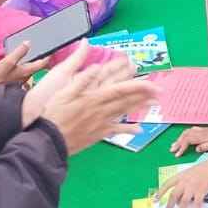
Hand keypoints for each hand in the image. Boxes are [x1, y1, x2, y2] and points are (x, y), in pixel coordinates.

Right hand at [0, 41, 49, 90]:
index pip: (43, 62)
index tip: (53, 49)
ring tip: (35, 57)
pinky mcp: (15, 85)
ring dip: (34, 65)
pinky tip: (22, 66)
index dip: (49, 55)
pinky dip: (25, 69)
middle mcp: (26, 78)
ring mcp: (21, 82)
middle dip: (43, 59)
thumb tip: (28, 42)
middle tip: (46, 51)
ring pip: (32, 72)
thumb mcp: (6, 63)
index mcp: (26, 71)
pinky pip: (24, 75)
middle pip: (38, 67)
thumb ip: (18, 52)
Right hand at [30, 50, 156, 155]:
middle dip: (144, 94)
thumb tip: (96, 66)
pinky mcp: (97, 134)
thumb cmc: (52, 114)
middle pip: (126, 100)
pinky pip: (116, 131)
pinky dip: (128, 130)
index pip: (121, 89)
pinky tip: (139, 130)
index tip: (152, 82)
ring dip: (140, 107)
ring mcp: (101, 123)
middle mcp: (101, 110)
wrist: (47, 141)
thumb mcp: (62, 92)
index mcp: (94, 97)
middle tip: (160, 91)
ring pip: (124, 113)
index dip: (138, 85)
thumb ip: (81, 79)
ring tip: (154, 103)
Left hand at [161, 155, 207, 207]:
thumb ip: (183, 185)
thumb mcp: (190, 174)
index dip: (160, 192)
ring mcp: (193, 186)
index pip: (167, 184)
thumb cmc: (203, 169)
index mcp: (180, 176)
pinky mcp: (201, 191)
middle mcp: (185, 181)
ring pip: (183, 202)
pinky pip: (197, 204)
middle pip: (173, 195)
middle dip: (168, 207)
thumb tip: (179, 200)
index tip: (155, 200)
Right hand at [169, 124, 207, 157]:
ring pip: (185, 133)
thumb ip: (205, 146)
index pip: (188, 140)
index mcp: (201, 135)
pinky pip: (188, 131)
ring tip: (173, 146)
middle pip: (185, 136)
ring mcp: (199, 130)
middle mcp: (198, 131)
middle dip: (177, 143)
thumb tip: (197, 149)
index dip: (182, 147)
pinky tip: (181, 138)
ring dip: (179, 139)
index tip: (177, 154)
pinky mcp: (200, 130)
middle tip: (171, 150)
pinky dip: (183, 135)